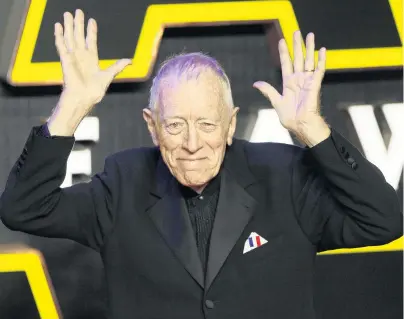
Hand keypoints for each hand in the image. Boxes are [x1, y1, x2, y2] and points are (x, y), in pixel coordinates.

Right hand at [48, 9, 130, 134]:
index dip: (91, 31)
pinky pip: (61, 45)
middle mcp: (81, 56)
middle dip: (78, 23)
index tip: (91, 20)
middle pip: (79, 36)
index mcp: (92, 59)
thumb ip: (118, 66)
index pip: (91, 41)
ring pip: (70, 37)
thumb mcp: (109, 75)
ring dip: (68, 25)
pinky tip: (58, 26)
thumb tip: (130, 61)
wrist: (83, 98)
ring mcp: (73, 57)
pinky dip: (59, 35)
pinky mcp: (65, 59)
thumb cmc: (95, 91)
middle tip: (77, 11)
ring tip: (67, 13)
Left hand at [253, 31, 328, 141]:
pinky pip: (319, 70)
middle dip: (296, 45)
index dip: (284, 52)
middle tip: (296, 31)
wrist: (301, 125)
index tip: (281, 41)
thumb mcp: (276, 102)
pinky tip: (322, 50)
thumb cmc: (289, 117)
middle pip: (298, 58)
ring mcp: (308, 81)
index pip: (286, 63)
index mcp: (288, 83)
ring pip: (309, 60)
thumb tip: (255, 83)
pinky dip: (321, 60)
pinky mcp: (315, 85)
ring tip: (310, 35)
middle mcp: (299, 80)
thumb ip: (268, 91)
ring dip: (309, 48)